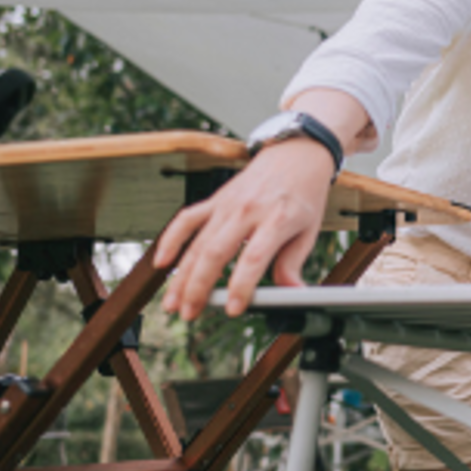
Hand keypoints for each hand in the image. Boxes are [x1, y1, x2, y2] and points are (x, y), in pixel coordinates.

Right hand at [154, 139, 334, 319]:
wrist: (295, 155)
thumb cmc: (303, 195)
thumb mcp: (309, 230)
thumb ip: (293, 263)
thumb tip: (291, 294)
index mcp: (278, 219)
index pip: (254, 257)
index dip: (241, 286)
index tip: (234, 310)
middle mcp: (248, 210)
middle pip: (216, 252)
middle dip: (199, 288)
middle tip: (190, 314)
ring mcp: (226, 204)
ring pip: (197, 243)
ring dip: (181, 276)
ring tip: (172, 304)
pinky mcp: (213, 200)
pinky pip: (186, 220)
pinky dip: (170, 241)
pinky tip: (161, 265)